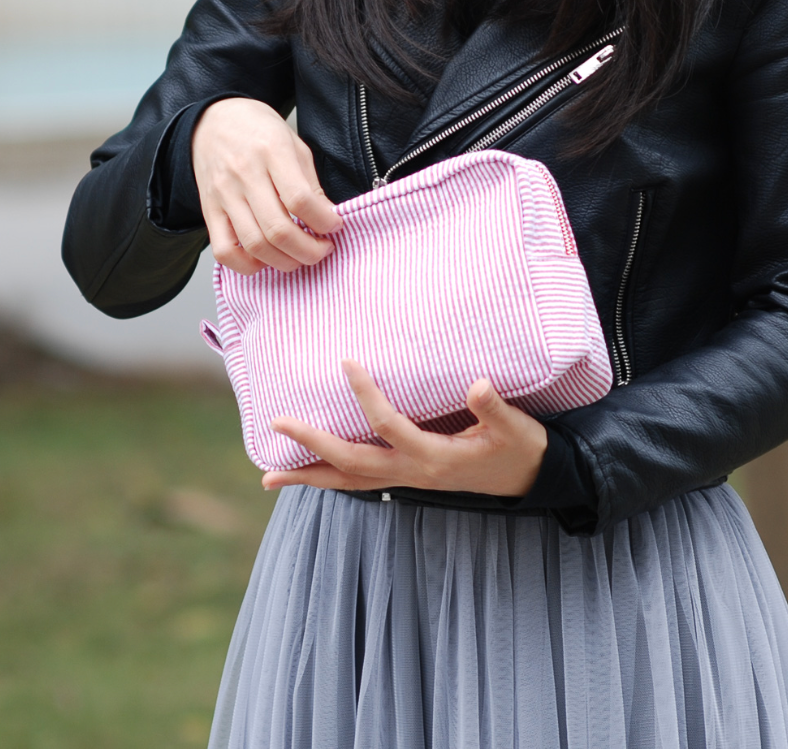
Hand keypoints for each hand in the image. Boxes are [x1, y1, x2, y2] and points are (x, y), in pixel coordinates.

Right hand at [192, 97, 342, 274]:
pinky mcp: (209, 212)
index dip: (324, 222)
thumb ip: (311, 185)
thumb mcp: (294, 145)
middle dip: (309, 251)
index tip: (335, 226)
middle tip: (323, 249)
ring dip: (285, 262)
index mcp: (271, 151)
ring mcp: (223, 195)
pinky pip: (224, 252)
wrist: (212, 120)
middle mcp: (244, 174)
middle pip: (278, 230)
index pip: (300, 200)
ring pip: (255, 245)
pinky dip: (248, 266)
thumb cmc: (258, 132)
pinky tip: (266, 259)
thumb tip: (329, 221)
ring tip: (299, 256)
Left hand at [262, 360, 547, 496]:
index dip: (366, 396)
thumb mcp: (516, 428)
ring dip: (311, 477)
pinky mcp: (409, 478)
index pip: (388, 426)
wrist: (529, 480)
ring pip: (351, 482)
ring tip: (271, 477)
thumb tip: (478, 384)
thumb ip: (496, 408)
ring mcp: (409, 479)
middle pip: (352, 464)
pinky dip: (332, 479)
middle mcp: (414, 473)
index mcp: (435, 456)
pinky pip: (361, 482)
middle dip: (313, 446)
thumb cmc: (520, 450)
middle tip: (277, 424)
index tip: (347, 363)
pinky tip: (313, 473)